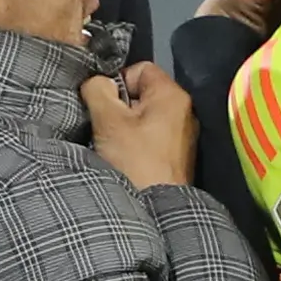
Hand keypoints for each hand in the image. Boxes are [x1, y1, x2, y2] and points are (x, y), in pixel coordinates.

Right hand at [82, 61, 195, 192]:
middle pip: (142, 93)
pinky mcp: (177, 157)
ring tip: (114, 144)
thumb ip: (97, 90)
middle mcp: (184, 111)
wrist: (158, 211)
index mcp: (173, 95)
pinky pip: (151, 137)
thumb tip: (96, 82)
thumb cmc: (135, 161)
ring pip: (145, 117)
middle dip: (119, 106)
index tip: (104, 105)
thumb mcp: (108, 120)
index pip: (140, 69)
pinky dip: (136, 143)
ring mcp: (183, 136)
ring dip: (125, 127)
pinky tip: (125, 157)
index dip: (117, 82)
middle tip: (106, 126)